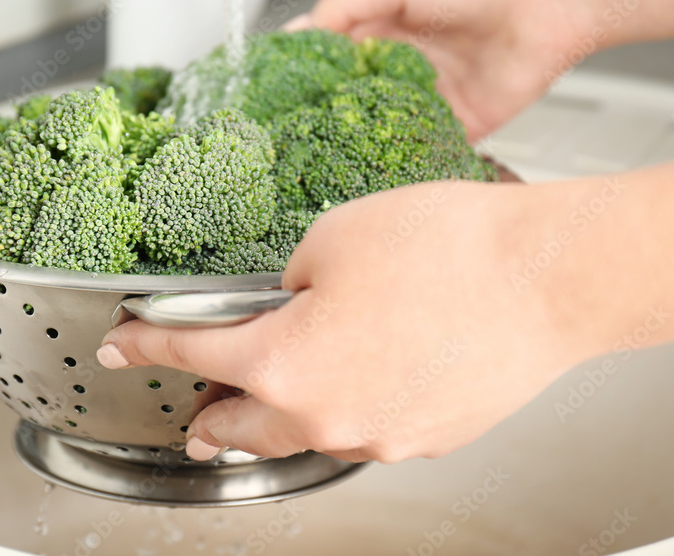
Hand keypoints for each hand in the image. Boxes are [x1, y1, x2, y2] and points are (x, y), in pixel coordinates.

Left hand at [98, 179, 628, 462]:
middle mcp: (326, 417)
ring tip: (270, 398)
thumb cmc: (452, 249)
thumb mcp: (333, 235)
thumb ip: (287, 278)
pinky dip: (343, 410)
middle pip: (240, 428)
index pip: (190, 356)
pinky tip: (357, 377)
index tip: (125, 346)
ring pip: (304, 436)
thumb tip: (285, 302)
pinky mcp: (428, 437)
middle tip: (192, 409)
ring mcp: (381, 436)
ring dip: (277, 417)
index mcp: (284, 364)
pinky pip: (365, 430)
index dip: (147, 344)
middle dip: (207, 414)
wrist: (548, 279)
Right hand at [287, 0, 596, 140]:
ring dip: (360, 140)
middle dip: (326, 113)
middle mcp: (407, 60)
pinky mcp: (461, 123)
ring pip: (385, 125)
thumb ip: (346, 5)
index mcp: (387, 21)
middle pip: (355, 94)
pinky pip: (425, 147)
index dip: (307, 71)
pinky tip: (375, 167)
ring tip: (325, 157)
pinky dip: (403, 158)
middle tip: (294, 132)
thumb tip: (302, 34)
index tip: (279, 92)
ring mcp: (432, 94)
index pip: (334, 52)